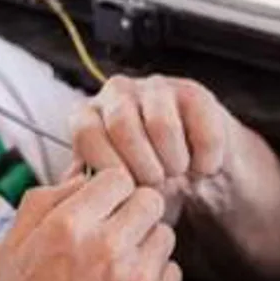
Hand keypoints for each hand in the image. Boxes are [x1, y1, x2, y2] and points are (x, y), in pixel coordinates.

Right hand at [0, 168, 180, 280]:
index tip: (104, 200)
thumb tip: (78, 173)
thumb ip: (45, 199)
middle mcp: (107, 249)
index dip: (109, 187)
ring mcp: (137, 279)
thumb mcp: (13, 246)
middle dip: (133, 210)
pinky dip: (154, 276)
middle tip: (116, 229)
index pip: (117, 176)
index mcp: (70, 227)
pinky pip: (173, 270)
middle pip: (149, 199)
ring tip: (118, 264)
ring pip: (164, 233)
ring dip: (145, 243)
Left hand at [69, 74, 228, 191]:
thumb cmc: (142, 179)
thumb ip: (89, 188)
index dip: (107, 166)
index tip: (124, 189)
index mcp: (89, 113)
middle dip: (142, 168)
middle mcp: (117, 92)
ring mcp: (155, 87)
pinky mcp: (194, 92)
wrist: (191, 169)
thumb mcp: (109, 187)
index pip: (86, 132)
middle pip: (122, 126)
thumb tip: (76, 193)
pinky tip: (200, 167)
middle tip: (155, 186)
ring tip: (176, 174)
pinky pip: (202, 132)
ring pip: (161, 126)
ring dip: (173, 164)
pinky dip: (204, 162)